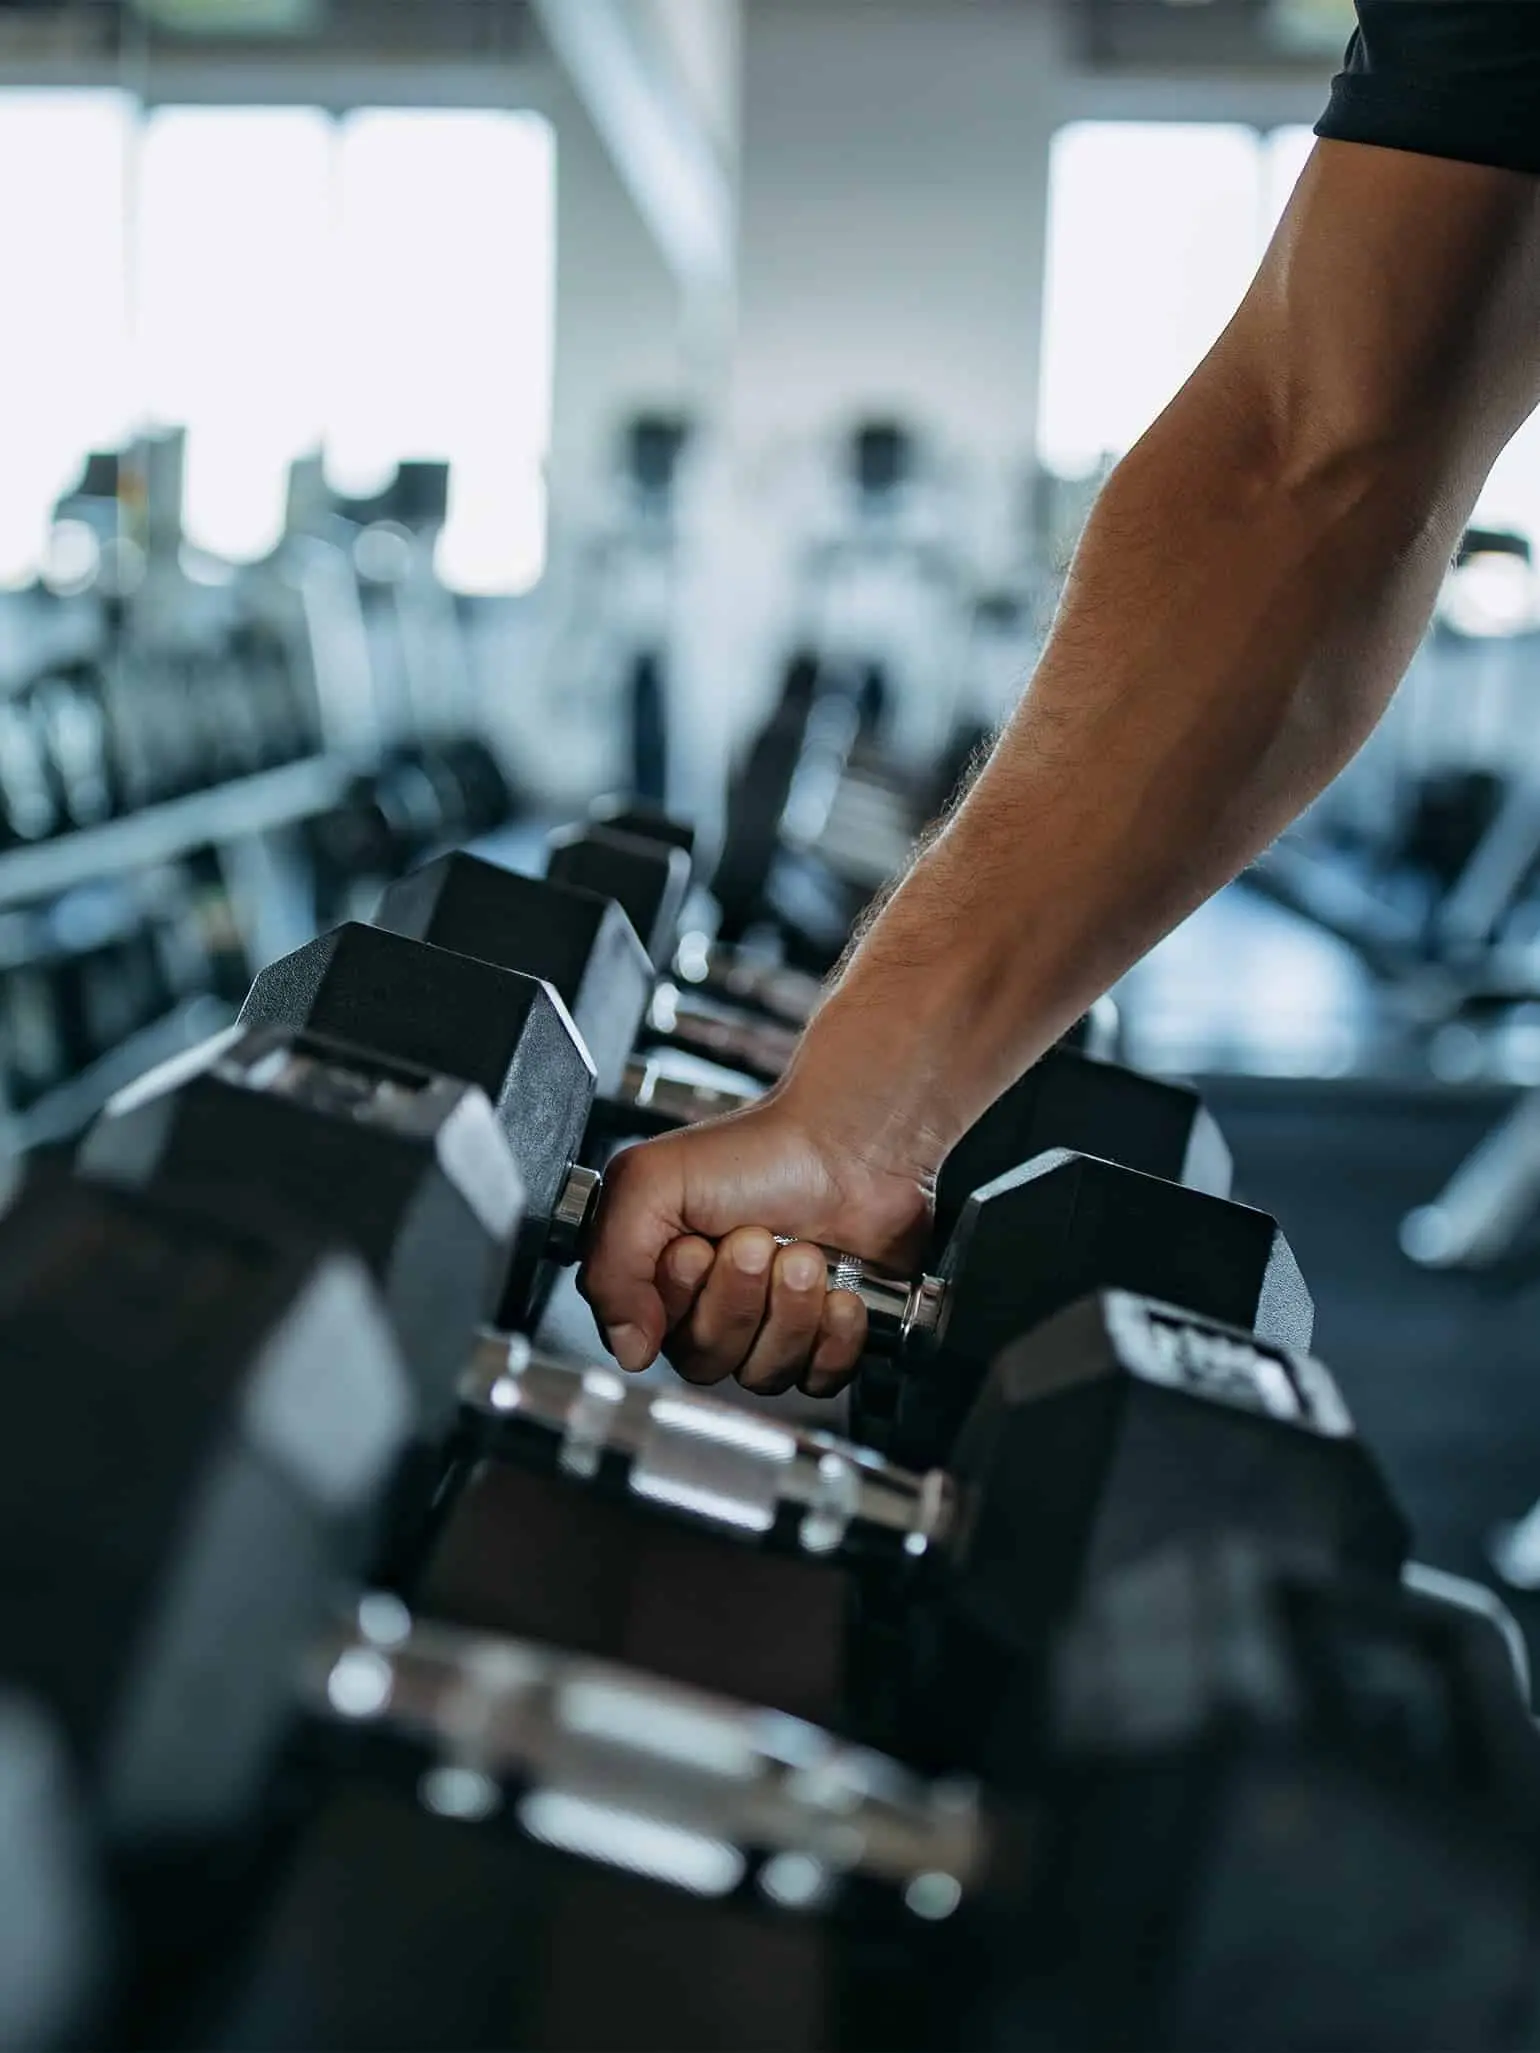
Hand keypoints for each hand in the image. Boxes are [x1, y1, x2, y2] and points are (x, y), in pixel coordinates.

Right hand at [578, 1093, 933, 1398]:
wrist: (848, 1145)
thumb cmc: (760, 1151)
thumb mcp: (651, 1182)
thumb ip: (611, 1267)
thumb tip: (628, 1348)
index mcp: (662, 1274)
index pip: (650, 1337)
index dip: (679, 1296)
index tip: (696, 1246)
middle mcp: (713, 1304)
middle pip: (707, 1361)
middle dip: (737, 1297)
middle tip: (757, 1241)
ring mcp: (771, 1323)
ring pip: (764, 1373)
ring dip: (789, 1310)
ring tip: (803, 1255)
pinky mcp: (825, 1336)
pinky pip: (819, 1377)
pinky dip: (833, 1335)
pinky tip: (837, 1292)